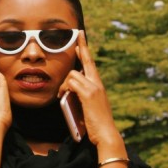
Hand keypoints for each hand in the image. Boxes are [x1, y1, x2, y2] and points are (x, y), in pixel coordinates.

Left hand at [58, 31, 122, 148]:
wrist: (106, 134)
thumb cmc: (96, 123)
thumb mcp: (88, 106)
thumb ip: (81, 95)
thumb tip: (68, 90)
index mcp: (98, 85)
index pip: (91, 64)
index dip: (85, 51)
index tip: (81, 39)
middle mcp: (98, 83)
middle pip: (87, 61)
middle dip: (82, 46)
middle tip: (79, 33)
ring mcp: (94, 87)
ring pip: (73, 74)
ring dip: (64, 84)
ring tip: (62, 95)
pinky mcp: (89, 94)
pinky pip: (72, 83)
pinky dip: (65, 88)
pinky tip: (63, 96)